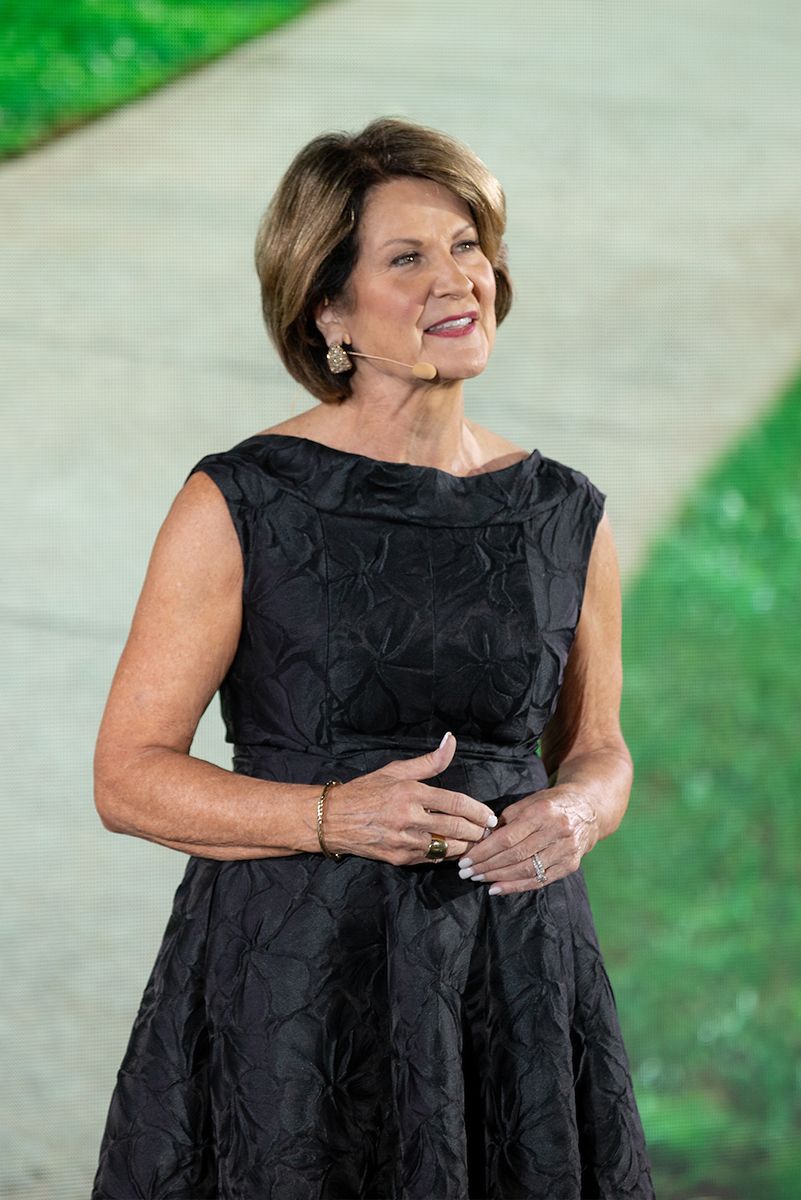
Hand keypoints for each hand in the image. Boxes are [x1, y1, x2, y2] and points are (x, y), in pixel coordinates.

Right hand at [323, 732, 497, 865]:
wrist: (333, 819)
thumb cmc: (366, 791)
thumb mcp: (396, 770)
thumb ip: (429, 761)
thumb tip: (451, 741)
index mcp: (411, 792)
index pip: (455, 803)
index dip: (478, 811)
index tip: (491, 817)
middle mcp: (409, 817)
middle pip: (456, 828)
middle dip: (478, 832)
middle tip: (489, 832)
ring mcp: (404, 840)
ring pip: (447, 848)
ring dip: (465, 846)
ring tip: (475, 842)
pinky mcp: (399, 858)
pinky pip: (431, 859)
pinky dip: (445, 855)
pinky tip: (452, 850)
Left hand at [457, 785, 598, 894]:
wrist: (587, 808)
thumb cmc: (549, 804)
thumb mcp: (528, 802)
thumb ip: (506, 821)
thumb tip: (481, 841)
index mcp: (542, 812)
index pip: (507, 838)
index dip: (484, 851)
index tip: (466, 860)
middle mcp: (557, 832)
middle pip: (516, 856)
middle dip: (488, 866)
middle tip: (467, 872)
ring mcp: (566, 850)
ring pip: (527, 870)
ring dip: (499, 878)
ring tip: (479, 879)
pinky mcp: (571, 865)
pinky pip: (540, 880)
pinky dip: (517, 886)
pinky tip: (498, 888)